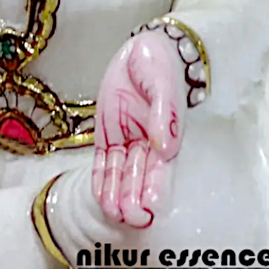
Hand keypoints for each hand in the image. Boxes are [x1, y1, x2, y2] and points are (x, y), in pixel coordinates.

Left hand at [92, 29, 184, 228]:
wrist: (143, 50)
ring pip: (121, 173)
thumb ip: (165, 115)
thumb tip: (164, 146)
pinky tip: (101, 198)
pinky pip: (103, 162)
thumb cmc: (161, 66)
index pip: (162, 167)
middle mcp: (148, 143)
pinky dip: (102, 180)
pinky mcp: (107, 134)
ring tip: (113, 213)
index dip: (157, 187)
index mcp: (166, 135)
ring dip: (117, 194)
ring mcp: (127, 140)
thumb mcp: (163, 85)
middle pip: (140, 175)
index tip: (153, 206)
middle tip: (130, 217)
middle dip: (135, 197)